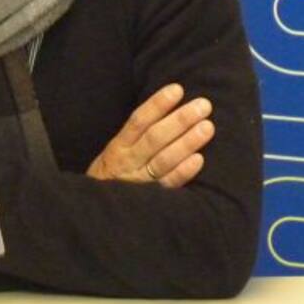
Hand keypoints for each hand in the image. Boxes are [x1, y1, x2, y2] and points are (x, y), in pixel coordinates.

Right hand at [86, 84, 213, 188]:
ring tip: (208, 127)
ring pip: (163, 159)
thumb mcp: (115, 152)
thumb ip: (135, 136)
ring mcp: (139, 181)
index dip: (157, 104)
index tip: (177, 89)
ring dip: (186, 142)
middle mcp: (128, 162)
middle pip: (154, 138)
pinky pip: (168, 185)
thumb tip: (167, 109)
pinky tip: (199, 160)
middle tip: (203, 105)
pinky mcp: (150, 200)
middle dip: (180, 120)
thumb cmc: (112, 176)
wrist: (95, 214)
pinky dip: (183, 172)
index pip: (138, 121)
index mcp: (119, 146)